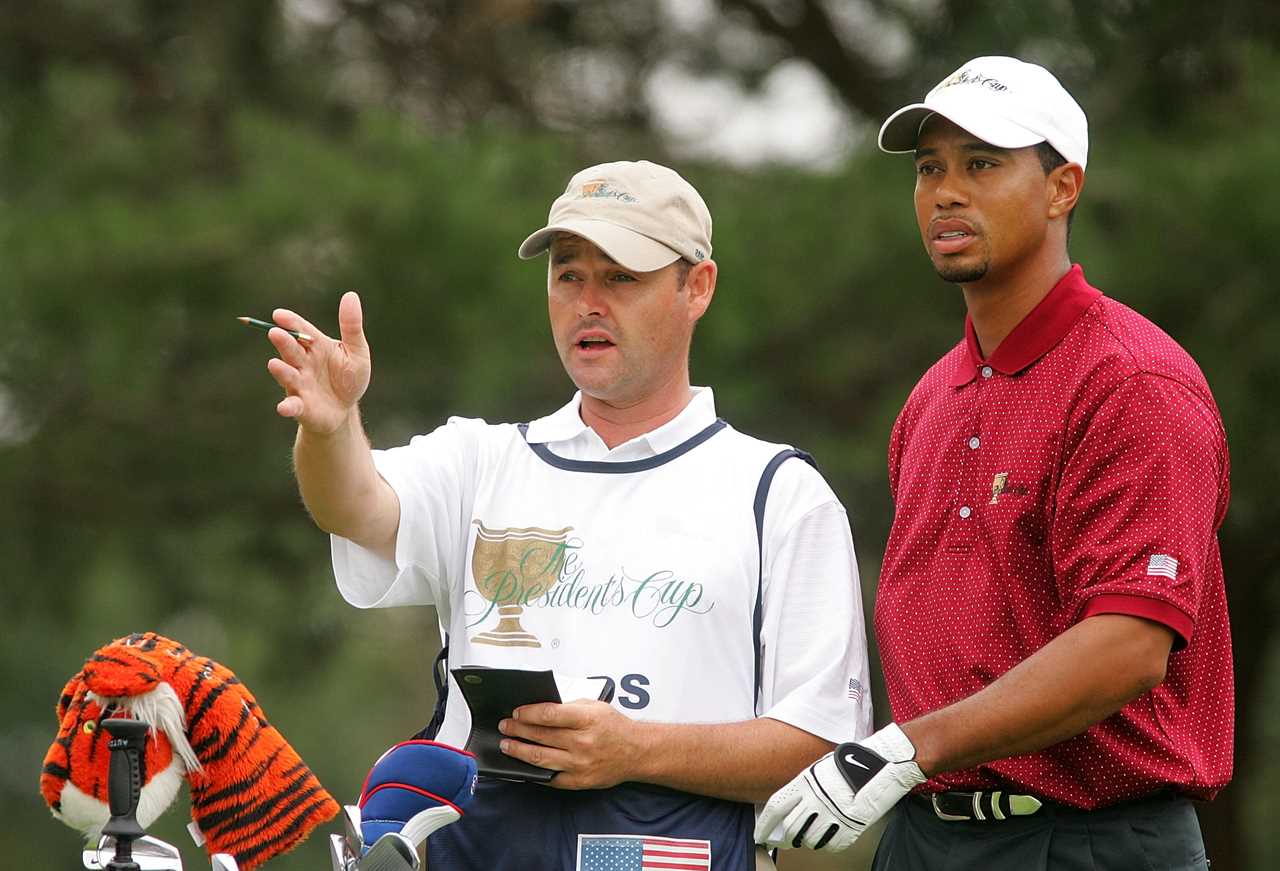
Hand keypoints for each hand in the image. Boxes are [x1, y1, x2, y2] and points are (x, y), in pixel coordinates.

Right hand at [265, 291, 371, 434]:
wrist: (345, 410)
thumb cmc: (348, 378)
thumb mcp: (357, 352)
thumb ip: (351, 326)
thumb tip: (351, 295)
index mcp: (316, 346)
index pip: (301, 330)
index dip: (290, 322)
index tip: (279, 315)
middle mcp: (303, 363)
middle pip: (291, 349)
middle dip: (283, 342)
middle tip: (275, 332)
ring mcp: (299, 384)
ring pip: (287, 375)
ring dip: (280, 370)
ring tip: (274, 364)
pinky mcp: (301, 406)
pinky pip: (292, 405)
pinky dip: (287, 406)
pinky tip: (283, 407)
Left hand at [498, 700, 641, 789]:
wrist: (636, 752)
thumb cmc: (615, 727)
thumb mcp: (595, 706)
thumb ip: (569, 707)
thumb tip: (540, 710)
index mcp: (586, 719)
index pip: (549, 714)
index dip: (528, 713)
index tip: (516, 713)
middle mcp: (582, 742)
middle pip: (540, 736)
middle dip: (518, 730)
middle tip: (505, 726)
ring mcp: (579, 764)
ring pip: (540, 757)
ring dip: (519, 750)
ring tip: (507, 745)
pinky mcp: (578, 781)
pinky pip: (550, 777)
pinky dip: (533, 771)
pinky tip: (523, 765)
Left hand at [754, 723, 924, 851]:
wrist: (883, 765)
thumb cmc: (853, 762)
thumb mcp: (820, 769)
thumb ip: (805, 787)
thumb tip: (791, 807)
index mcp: (806, 782)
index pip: (776, 807)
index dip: (765, 825)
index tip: (760, 834)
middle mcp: (817, 800)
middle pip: (791, 829)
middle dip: (785, 838)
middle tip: (784, 841)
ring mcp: (833, 815)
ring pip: (809, 839)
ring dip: (806, 840)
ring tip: (810, 834)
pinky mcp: (849, 828)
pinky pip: (829, 844)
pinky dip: (826, 843)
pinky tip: (829, 833)